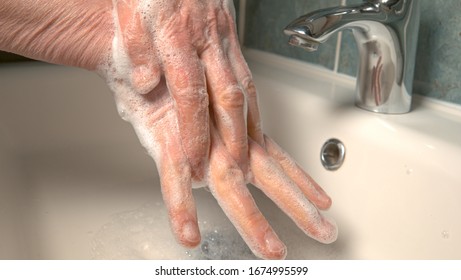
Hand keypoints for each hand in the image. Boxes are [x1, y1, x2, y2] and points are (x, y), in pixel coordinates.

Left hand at [107, 0, 260, 179]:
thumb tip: (147, 83)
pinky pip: (247, 73)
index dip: (194, 132)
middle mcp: (207, 40)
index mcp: (177, 35)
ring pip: (244, 87)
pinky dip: (252, 102)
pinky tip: (252, 118)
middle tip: (235, 167)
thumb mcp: (130, 12)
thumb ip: (137, 49)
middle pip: (227, 97)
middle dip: (233, 138)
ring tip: (251, 152)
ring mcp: (223, 38)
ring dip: (249, 124)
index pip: (190, 95)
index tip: (194, 159)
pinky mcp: (231, 35)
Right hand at [114, 78, 336, 259]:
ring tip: (273, 249)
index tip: (323, 200)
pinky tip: (189, 235)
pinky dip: (181, 207)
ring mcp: (199, 143)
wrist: (142, 48)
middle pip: (268, 176)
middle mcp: (226, 138)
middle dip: (298, 206)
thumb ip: (223, 126)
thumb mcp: (207, 104)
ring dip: (252, 219)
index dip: (302, 180)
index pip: (277, 158)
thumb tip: (234, 148)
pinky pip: (173, 180)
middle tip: (324, 232)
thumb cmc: (174, 75)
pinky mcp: (166, 142)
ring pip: (231, 185)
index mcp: (237, 130)